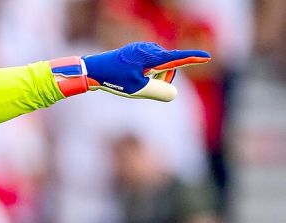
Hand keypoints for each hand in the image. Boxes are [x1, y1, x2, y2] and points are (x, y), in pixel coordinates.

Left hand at [83, 41, 210, 100]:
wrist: (94, 70)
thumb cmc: (115, 79)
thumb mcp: (137, 89)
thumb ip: (158, 92)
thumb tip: (173, 93)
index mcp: (151, 56)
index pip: (176, 58)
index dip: (192, 59)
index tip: (208, 57)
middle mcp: (150, 49)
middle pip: (169, 67)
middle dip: (161, 79)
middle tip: (142, 84)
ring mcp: (145, 50)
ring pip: (161, 67)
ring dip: (153, 77)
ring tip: (134, 79)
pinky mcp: (140, 52)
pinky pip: (152, 66)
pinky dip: (147, 74)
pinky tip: (132, 75)